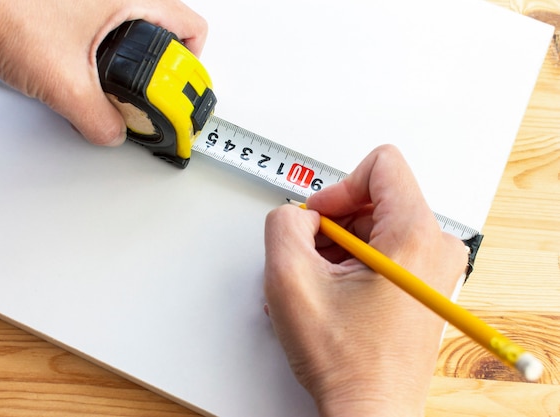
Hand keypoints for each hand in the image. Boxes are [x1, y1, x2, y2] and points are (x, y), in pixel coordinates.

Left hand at [0, 0, 206, 145]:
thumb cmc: (5, 10)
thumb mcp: (63, 83)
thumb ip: (98, 119)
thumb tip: (113, 131)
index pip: (194, 29)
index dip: (192, 70)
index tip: (177, 96)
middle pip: (169, 32)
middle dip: (161, 69)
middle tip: (147, 93)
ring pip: (140, 29)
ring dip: (134, 60)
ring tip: (112, 81)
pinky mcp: (79, 2)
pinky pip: (112, 25)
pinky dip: (109, 49)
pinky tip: (86, 64)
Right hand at [264, 145, 467, 415]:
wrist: (370, 411)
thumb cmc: (347, 362)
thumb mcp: (290, 280)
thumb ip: (283, 224)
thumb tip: (297, 215)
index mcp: (416, 236)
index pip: (382, 165)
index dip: (338, 187)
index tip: (320, 220)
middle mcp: (437, 248)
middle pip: (376, 198)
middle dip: (335, 225)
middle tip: (313, 261)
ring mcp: (434, 269)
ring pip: (376, 226)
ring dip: (339, 249)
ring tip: (322, 286)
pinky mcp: (424, 285)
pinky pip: (384, 251)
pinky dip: (353, 264)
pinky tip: (335, 295)